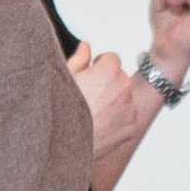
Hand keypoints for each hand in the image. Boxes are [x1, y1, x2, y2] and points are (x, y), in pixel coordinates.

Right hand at [66, 41, 144, 158]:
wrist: (62, 145)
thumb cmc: (59, 111)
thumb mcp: (64, 79)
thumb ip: (79, 58)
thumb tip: (86, 45)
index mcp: (108, 71)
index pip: (112, 58)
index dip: (98, 67)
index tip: (89, 77)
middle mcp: (124, 87)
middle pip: (120, 78)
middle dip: (108, 84)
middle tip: (88, 97)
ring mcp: (129, 109)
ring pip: (125, 98)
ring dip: (114, 101)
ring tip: (92, 113)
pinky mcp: (131, 128)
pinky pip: (128, 118)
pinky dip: (118, 121)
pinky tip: (99, 125)